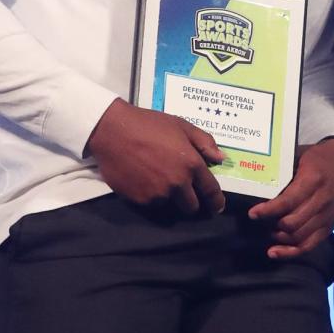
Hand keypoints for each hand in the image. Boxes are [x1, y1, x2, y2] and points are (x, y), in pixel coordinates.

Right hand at [86, 98, 224, 214]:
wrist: (113, 131)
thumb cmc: (148, 125)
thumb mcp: (181, 126)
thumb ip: (204, 142)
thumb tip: (220, 159)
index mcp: (191, 165)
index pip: (210, 192)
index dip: (216, 202)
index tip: (216, 207)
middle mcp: (177, 184)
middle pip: (191, 207)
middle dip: (191, 202)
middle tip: (185, 193)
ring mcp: (158, 194)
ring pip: (170, 205)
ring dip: (169, 198)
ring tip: (158, 179)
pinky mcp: (139, 200)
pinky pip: (151, 204)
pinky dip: (151, 196)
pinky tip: (143, 180)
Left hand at [248, 138, 333, 258]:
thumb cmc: (320, 158)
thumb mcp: (302, 157)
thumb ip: (285, 173)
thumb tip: (260, 185)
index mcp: (313, 180)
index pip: (288, 201)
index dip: (268, 210)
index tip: (253, 213)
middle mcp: (322, 200)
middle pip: (293, 223)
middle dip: (273, 226)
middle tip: (261, 221)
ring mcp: (328, 215)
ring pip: (300, 237)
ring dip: (280, 238)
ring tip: (269, 232)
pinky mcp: (331, 225)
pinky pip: (310, 245)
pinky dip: (292, 252)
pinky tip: (276, 252)